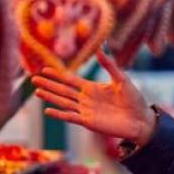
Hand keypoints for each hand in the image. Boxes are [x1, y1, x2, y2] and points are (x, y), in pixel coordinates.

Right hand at [31, 51, 156, 146]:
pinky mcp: (89, 122)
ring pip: (64, 103)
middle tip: (33, 79)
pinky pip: (70, 117)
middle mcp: (86, 99)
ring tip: (37, 92)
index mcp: (93, 88)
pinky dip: (59, 114)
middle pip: (63, 91)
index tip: (44, 69)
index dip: (58, 75)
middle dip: (49, 85)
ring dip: (50, 97)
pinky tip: (47, 110)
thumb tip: (99, 50)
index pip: (71, 80)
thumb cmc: (134, 99)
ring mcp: (86, 111)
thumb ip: (109, 66)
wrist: (141, 119)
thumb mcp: (122, 79)